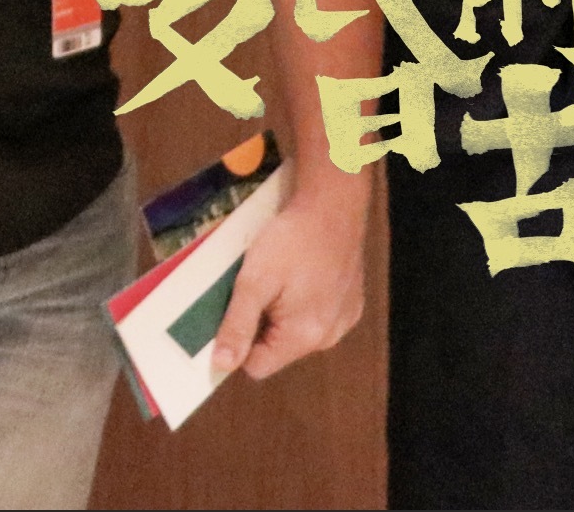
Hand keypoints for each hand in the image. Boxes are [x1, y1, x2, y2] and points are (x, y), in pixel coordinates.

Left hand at [208, 174, 369, 381]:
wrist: (333, 206)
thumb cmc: (292, 241)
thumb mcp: (254, 280)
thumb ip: (237, 324)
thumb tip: (222, 365)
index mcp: (304, 338)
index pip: (258, 366)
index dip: (238, 345)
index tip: (228, 316)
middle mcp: (329, 338)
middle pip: (278, 348)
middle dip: (260, 323)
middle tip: (253, 289)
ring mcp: (344, 320)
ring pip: (296, 331)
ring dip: (281, 312)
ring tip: (276, 278)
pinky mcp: (351, 303)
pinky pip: (317, 315)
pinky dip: (303, 301)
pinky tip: (300, 274)